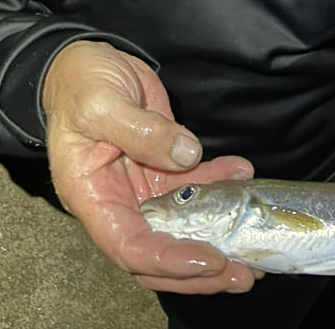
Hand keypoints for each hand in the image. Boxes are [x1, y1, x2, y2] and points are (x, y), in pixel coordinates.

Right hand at [42, 40, 257, 294]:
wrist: (83, 62)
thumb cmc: (80, 84)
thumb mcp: (101, 103)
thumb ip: (140, 130)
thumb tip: (186, 154)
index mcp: (92, 197)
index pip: (130, 246)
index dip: (169, 260)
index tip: (208, 259)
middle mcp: (118, 201)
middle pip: (160, 249)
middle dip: (200, 268)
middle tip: (244, 273)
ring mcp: (142, 185)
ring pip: (182, 224)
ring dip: (218, 232)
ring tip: (255, 238)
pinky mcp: (161, 164)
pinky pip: (194, 184)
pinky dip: (219, 182)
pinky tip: (241, 172)